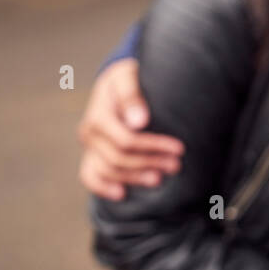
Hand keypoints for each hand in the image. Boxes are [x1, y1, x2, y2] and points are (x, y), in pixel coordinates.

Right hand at [77, 58, 183, 199]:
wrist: (116, 81)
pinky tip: (122, 194)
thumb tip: (139, 121)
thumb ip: (132, 95)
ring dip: (134, 177)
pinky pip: (89, 175)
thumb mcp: (130, 76)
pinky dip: (102, 187)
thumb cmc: (129, 76)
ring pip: (108, 170)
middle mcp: (90, 132)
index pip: (126, 140)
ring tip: (160, 178)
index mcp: (99, 113)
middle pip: (119, 157)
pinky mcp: (91, 153)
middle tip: (176, 165)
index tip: (179, 148)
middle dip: (150, 162)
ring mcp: (89, 145)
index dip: (153, 146)